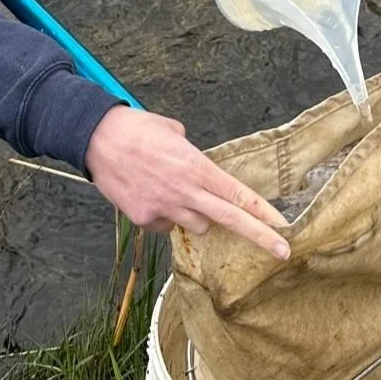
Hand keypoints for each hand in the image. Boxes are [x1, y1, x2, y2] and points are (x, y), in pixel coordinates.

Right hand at [85, 107, 291, 259]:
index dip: (262, 210)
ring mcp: (165, 208)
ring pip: (197, 224)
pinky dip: (165, 214)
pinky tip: (150, 194)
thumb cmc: (137, 129)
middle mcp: (185, 191)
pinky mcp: (145, 219)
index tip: (283, 224)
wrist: (97, 139)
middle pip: (229, 219)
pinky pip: (166, 224)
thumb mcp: (174, 131)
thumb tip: (197, 169)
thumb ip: (192, 155)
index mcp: (197, 167)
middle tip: (283, 250)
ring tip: (174, 190)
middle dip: (260, 236)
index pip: (237, 194)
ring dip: (195, 213)